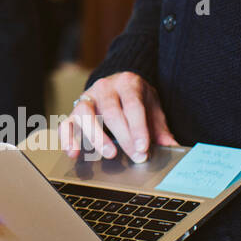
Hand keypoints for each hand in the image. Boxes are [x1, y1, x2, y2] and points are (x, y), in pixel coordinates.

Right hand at [62, 71, 178, 163]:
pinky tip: (74, 154)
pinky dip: (68, 139)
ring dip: (97, 136)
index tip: (144, 148)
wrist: (118, 84)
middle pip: (111, 112)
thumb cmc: (136, 100)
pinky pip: (66, 123)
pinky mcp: (74, 110)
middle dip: (124, 137)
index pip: (132, 105)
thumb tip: (174, 148)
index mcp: (127, 83)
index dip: (138, 128)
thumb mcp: (153, 109)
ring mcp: (87, 97)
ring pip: (86, 114)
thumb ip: (161, 129)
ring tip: (110, 154)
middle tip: (136, 157)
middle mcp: (105, 87)